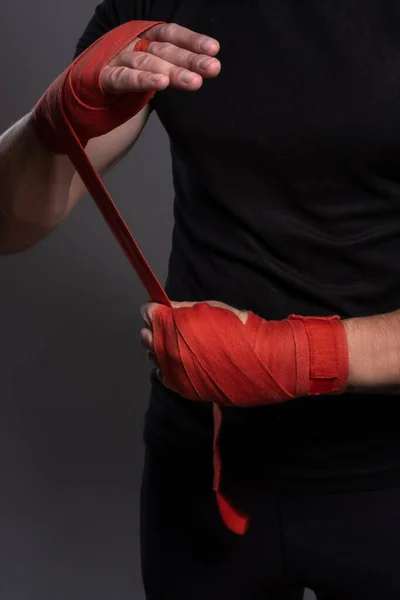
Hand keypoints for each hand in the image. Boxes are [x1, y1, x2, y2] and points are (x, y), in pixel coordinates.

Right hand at [100, 23, 220, 93]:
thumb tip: (207, 67)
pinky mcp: (104, 77)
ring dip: (172, 71)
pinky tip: (161, 83)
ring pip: (147, 62)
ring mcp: (117, 59)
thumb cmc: (125, 78)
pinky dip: (143, 79)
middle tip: (212, 68)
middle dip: (190, 59)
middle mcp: (132, 43)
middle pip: (164, 50)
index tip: (214, 50)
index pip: (171, 35)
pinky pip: (125, 77)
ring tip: (194, 81)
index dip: (192, 40)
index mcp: (144, 38)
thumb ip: (174, 66)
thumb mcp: (151, 68)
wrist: (86, 92)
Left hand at [140, 300, 247, 384]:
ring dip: (159, 348)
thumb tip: (165, 306)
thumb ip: (181, 307)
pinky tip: (179, 361)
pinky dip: (166, 367)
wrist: (254, 359)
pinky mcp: (179, 386)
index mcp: (170, 324)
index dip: (154, 309)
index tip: (161, 309)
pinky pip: (162, 374)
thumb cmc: (234, 327)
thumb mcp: (208, 307)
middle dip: (155, 328)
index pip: (147, 312)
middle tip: (171, 326)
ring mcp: (171, 369)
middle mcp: (165, 347)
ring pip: (151, 355)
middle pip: (146, 335)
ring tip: (179, 344)